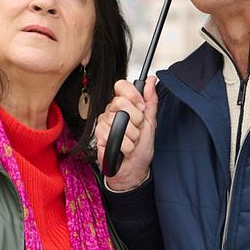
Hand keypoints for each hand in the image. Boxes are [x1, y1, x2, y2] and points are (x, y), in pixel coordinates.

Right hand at [94, 76, 157, 190]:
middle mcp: (112, 111)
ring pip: (118, 121)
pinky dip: (124, 145)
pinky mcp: (98, 134)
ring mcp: (104, 122)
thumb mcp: (150, 122)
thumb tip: (151, 81)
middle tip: (137, 129)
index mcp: (125, 104)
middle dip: (135, 120)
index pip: (121, 86)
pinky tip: (123, 148)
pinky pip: (112, 134)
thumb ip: (151, 100)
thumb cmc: (141, 147)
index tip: (140, 107)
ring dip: (131, 136)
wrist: (134, 168)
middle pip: (121, 103)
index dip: (132, 95)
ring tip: (131, 140)